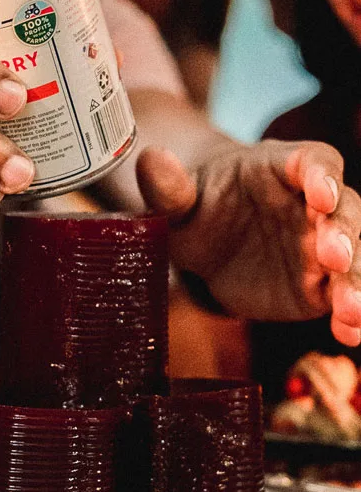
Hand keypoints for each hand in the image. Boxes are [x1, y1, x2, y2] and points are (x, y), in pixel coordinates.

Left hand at [136, 140, 360, 344]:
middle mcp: (312, 204)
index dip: (322, 175)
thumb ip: (167, 184)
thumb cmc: (196, 206)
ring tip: (350, 310)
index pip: (314, 161)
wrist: (203, 243)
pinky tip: (349, 333)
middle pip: (345, 210)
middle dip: (343, 233)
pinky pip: (343, 298)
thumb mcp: (176, 197)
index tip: (321, 194)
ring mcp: (322, 246)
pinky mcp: (320, 286)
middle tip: (334, 257)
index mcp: (280, 167)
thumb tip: (151, 158)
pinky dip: (351, 317)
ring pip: (354, 257)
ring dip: (357, 281)